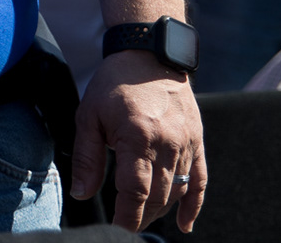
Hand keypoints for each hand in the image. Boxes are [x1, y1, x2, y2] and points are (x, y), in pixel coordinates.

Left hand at [71, 51, 206, 232]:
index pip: (135, 190)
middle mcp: (168, 143)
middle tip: (123, 227)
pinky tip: (184, 224)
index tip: (116, 231)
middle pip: (158, 195)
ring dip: (160, 211)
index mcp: (138, 136)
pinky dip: (193, 204)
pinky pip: (200, 180)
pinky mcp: (197, 142)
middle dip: (140, 217)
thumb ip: (86, 158)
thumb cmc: (114, 84)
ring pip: (177, 190)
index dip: (127, 216)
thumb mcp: (89, 116)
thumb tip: (81, 193)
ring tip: (140, 220)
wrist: (149, 55)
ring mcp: (186, 143)